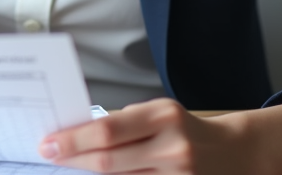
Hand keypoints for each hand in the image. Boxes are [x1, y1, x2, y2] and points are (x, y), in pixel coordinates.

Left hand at [38, 99, 250, 174]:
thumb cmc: (185, 129)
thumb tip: (76, 135)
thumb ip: (123, 124)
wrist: (233, 152)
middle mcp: (172, 147)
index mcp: (163, 116)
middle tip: (49, 155)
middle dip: (73, 159)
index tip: (48, 143)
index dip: (73, 139)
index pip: (107, 129)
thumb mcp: (158, 113)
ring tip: (71, 166)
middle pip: (109, 161)